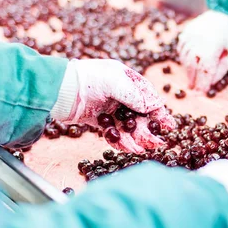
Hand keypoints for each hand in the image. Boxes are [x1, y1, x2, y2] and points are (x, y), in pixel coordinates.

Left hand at [51, 59, 175, 152]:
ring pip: (127, 126)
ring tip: (140, 148)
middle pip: (140, 115)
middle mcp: (120, 94)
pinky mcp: (98, 120)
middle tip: (157, 143)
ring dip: (135, 138)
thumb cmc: (87, 79)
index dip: (159, 113)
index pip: (148, 98)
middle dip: (148, 130)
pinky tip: (127, 148)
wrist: (59, 90)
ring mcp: (109, 108)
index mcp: (126, 80)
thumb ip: (133, 95)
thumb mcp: (114, 81)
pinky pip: (113, 132)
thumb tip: (150, 108)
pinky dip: (120, 140)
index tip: (168, 125)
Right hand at [178, 10, 227, 92]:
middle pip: (193, 65)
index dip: (202, 83)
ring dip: (188, 70)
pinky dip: (184, 58)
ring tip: (191, 80)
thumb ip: (222, 69)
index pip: (205, 69)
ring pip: (185, 57)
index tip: (201, 94)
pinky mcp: (187, 31)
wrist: (227, 11)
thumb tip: (211, 83)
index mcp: (213, 45)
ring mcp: (191, 34)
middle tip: (194, 90)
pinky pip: (182, 48)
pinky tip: (188, 65)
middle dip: (194, 79)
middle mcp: (199, 39)